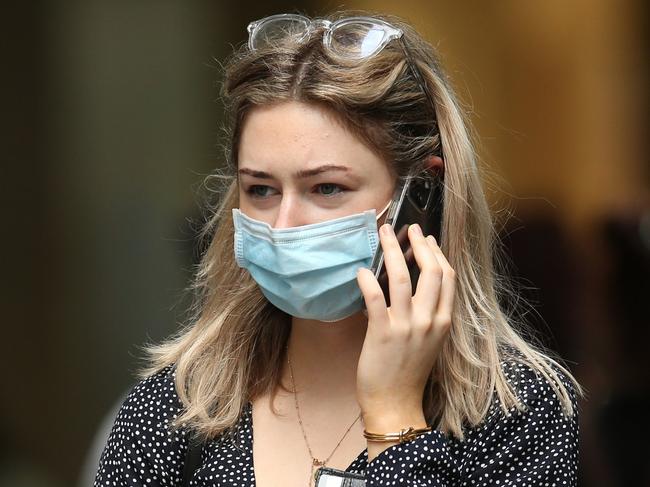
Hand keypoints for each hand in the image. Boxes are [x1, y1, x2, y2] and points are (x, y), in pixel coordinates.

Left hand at [355, 223, 455, 432]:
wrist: (396, 404)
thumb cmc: (410, 372)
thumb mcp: (430, 341)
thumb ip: (429, 315)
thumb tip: (415, 287)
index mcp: (444, 322)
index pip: (447, 277)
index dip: (437, 253)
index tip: (427, 239)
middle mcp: (429, 321)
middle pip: (431, 271)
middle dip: (419, 244)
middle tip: (408, 228)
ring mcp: (406, 326)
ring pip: (402, 278)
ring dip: (392, 251)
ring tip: (384, 233)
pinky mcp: (382, 333)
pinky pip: (375, 298)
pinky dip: (367, 280)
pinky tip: (361, 270)